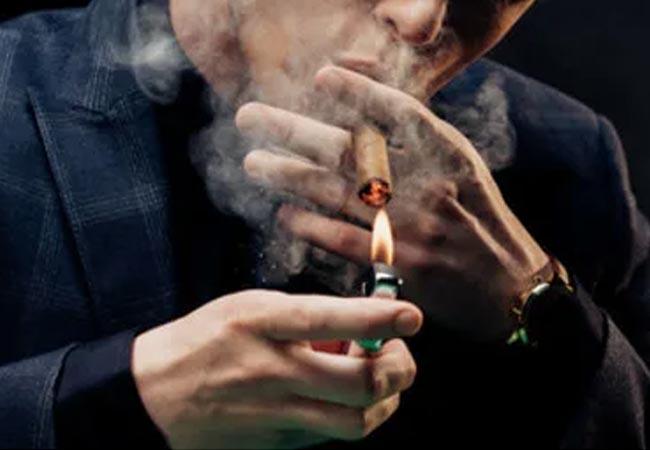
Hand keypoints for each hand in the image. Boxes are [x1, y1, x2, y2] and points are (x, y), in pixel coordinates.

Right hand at [132, 290, 421, 448]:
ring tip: (378, 376)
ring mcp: (275, 413)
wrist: (154, 394)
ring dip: (384, 398)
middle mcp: (271, 370)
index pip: (330, 318)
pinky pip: (331, 434)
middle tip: (399, 352)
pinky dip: (353, 414)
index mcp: (260, 322)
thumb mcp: (250, 308)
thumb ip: (305, 317)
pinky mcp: (276, 442)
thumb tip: (359, 330)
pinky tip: (344, 396)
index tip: (412, 315)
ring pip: (356, 420)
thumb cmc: (204, 339)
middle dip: (399, 367)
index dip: (380, 317)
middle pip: (360, 382)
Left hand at [236, 65, 550, 341]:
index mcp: (447, 155)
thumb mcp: (462, 166)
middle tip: (250, 117)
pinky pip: (343, 239)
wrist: (508, 285)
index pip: (397, 111)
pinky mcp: (397, 263)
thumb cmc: (481, 220)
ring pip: (335, 192)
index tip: (319, 77)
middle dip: (292, 129)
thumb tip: (368, 107)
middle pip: (348, 148)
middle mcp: (426, 185)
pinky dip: (310, 225)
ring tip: (253, 163)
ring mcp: (409, 225)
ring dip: (289, 175)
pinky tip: (283, 214)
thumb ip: (421, 135)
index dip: (357, 91)